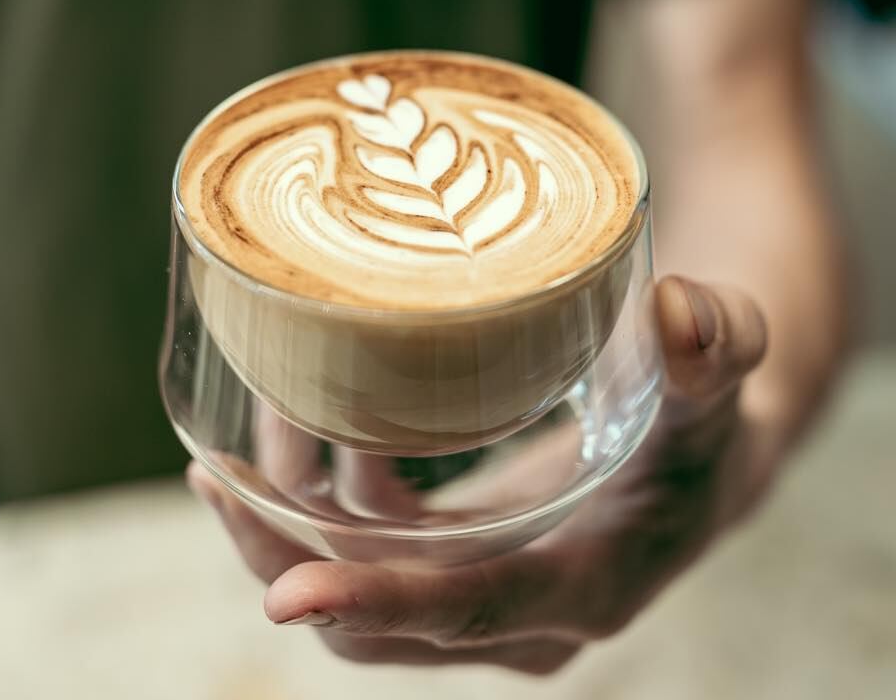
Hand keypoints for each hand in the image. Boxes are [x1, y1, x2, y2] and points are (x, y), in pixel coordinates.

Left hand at [188, 276, 766, 674]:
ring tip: (228, 446)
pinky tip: (281, 440)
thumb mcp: (715, 383)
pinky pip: (360, 552)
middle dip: (286, 561)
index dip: (381, 602)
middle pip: (376, 624)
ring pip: (351, 592)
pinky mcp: (453, 558)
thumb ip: (715, 349)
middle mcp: (518, 612)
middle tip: (219, 475)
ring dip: (282, 528)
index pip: (469, 610)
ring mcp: (478, 591)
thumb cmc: (702, 422)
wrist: (691, 455)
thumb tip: (678, 310)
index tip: (287, 595)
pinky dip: (309, 508)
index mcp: (584, 584)